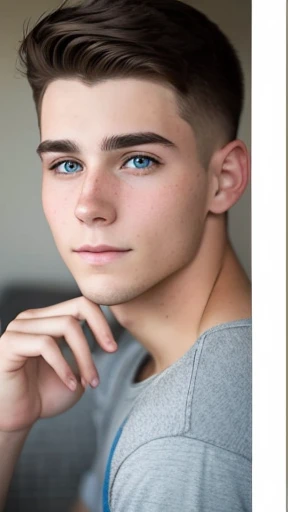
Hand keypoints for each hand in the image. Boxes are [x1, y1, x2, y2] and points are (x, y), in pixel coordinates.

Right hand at [0, 296, 116, 432]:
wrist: (15, 419)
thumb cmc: (43, 396)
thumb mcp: (75, 370)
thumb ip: (87, 351)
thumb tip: (107, 337)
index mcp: (47, 319)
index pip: (81, 303)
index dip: (102, 321)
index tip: (112, 348)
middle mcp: (33, 318)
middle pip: (77, 309)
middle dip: (99, 333)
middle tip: (109, 355)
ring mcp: (19, 327)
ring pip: (66, 326)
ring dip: (84, 356)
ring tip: (88, 382)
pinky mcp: (10, 343)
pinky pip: (46, 344)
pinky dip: (64, 366)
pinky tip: (70, 383)